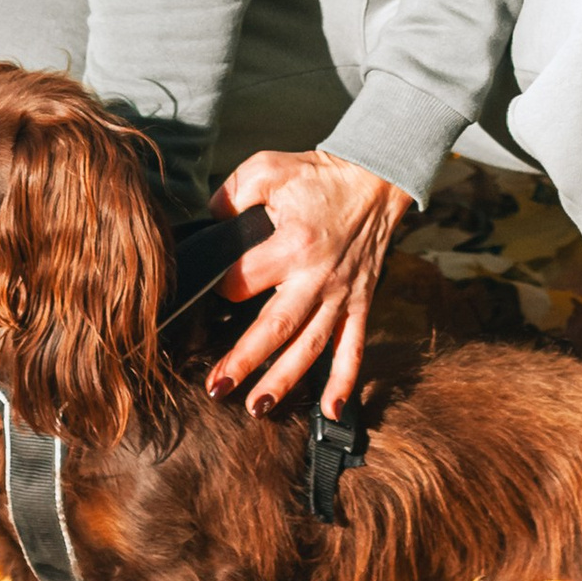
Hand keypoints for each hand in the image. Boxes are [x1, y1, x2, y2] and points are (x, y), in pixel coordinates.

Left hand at [204, 146, 411, 419]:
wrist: (375, 179)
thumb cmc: (318, 175)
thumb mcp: (268, 168)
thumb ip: (231, 195)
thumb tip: (208, 222)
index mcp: (292, 243)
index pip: (243, 279)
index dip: (220, 288)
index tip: (205, 297)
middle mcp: (317, 276)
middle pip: (275, 327)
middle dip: (244, 361)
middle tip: (215, 388)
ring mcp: (342, 294)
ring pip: (311, 347)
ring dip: (284, 380)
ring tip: (258, 407)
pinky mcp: (361, 303)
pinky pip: (353, 349)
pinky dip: (345, 383)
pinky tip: (331, 412)